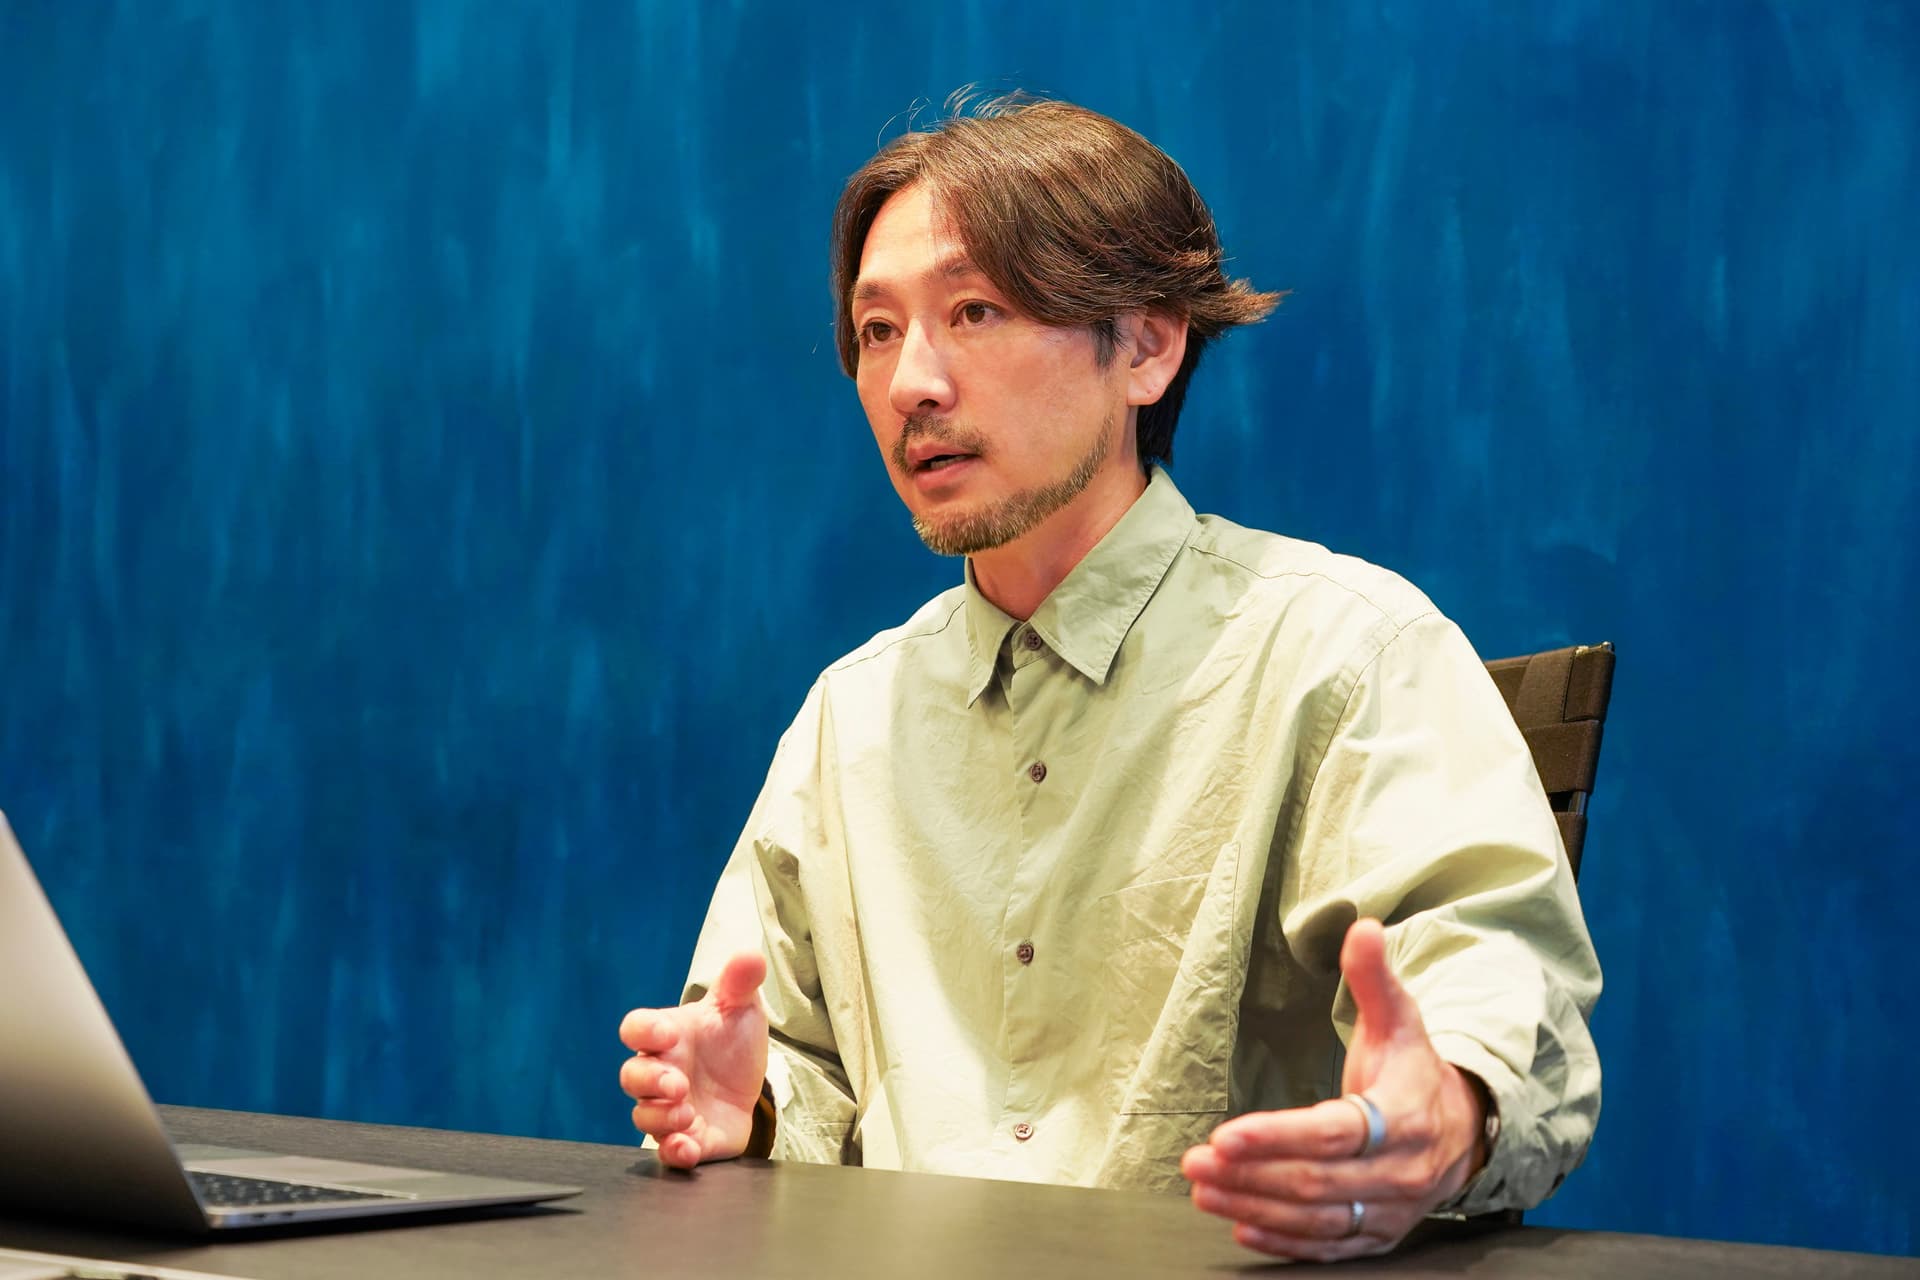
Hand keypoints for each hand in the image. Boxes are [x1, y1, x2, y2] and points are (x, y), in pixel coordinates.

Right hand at [619, 950, 770, 1168]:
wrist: (751, 1084)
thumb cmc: (731, 1041)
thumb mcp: (740, 1007)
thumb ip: (739, 982)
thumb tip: (750, 955)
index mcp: (667, 1036)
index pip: (635, 1028)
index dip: (643, 1031)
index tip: (666, 1033)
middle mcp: (660, 1074)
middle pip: (632, 1077)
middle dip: (650, 1081)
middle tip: (678, 1083)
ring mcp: (670, 1109)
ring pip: (645, 1117)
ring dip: (662, 1117)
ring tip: (688, 1112)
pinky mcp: (687, 1139)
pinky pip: (668, 1152)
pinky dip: (674, 1152)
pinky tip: (688, 1148)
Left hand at [1180, 918, 1488, 1260]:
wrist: (1464, 1129)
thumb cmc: (1413, 1069)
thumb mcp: (1400, 1018)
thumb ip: (1374, 977)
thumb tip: (1361, 926)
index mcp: (1403, 1118)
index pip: (1336, 1133)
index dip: (1279, 1136)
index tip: (1227, 1133)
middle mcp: (1399, 1173)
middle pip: (1316, 1182)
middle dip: (1251, 1174)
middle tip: (1196, 1160)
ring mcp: (1389, 1211)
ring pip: (1316, 1220)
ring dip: (1253, 1207)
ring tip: (1203, 1189)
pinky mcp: (1378, 1236)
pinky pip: (1328, 1247)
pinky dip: (1283, 1241)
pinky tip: (1240, 1228)